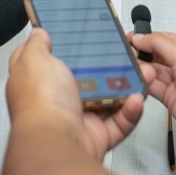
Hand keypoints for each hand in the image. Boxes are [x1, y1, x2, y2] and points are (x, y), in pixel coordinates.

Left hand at [6, 29, 150, 162]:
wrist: (56, 142)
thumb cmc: (41, 102)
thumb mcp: (35, 59)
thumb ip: (37, 44)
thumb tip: (38, 32)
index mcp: (37, 81)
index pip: (47, 61)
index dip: (61, 47)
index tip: (79, 36)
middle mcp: (56, 101)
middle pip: (85, 79)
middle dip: (106, 67)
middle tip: (123, 55)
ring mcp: (76, 119)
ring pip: (107, 100)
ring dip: (126, 87)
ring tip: (141, 73)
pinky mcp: (95, 136)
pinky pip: (119, 122)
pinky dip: (130, 112)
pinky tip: (136, 98)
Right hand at [129, 31, 175, 138]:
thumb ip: (159, 44)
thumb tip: (140, 37)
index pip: (167, 38)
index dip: (149, 37)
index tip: (131, 37)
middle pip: (158, 54)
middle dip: (143, 52)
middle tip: (126, 50)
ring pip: (154, 70)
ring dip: (142, 67)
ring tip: (128, 63)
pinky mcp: (169, 95)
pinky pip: (153, 85)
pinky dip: (144, 81)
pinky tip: (135, 76)